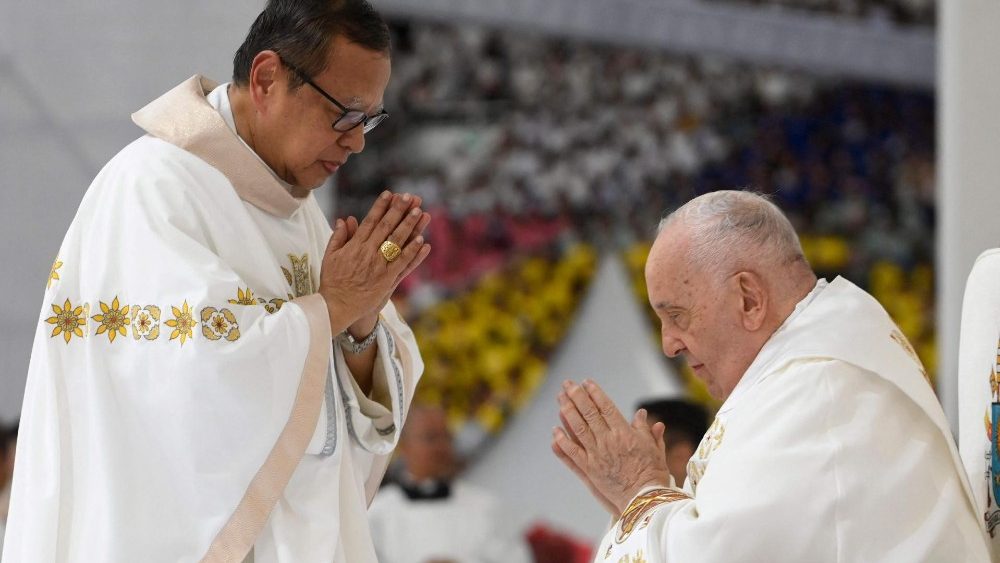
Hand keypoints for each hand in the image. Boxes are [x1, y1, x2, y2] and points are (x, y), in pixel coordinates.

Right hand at [319, 191, 431, 333]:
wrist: (336, 306)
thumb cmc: (332, 281)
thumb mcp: (330, 256)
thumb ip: (338, 236)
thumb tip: (345, 218)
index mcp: (354, 245)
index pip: (370, 221)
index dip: (380, 206)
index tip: (389, 194)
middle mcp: (368, 253)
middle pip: (386, 227)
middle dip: (398, 210)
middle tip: (409, 197)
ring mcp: (378, 266)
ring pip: (396, 242)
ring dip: (409, 226)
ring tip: (420, 212)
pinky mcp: (387, 280)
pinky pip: (402, 263)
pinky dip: (412, 252)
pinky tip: (422, 240)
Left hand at [551, 380, 671, 514]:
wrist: (645, 500)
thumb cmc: (653, 474)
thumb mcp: (654, 449)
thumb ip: (646, 430)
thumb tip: (641, 414)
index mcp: (624, 433)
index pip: (606, 407)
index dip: (595, 393)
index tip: (586, 382)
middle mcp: (608, 441)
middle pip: (589, 413)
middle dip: (577, 396)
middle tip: (567, 383)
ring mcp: (597, 455)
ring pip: (578, 428)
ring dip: (567, 411)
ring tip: (560, 398)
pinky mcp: (589, 470)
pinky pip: (572, 453)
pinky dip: (562, 441)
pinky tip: (555, 430)